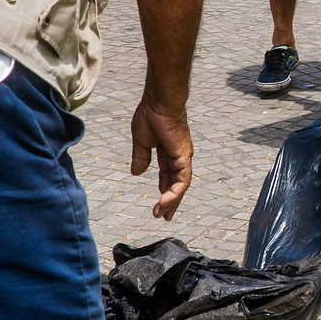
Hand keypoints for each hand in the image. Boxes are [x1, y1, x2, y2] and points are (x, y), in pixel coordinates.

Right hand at [130, 97, 193, 219]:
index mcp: (168, 152)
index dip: (163, 191)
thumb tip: (136, 173)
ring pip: (180, 186)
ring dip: (171, 201)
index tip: (158, 205)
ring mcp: (183, 157)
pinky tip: (164, 202)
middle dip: (170, 201)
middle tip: (164, 217)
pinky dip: (174, 192)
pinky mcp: (184, 157)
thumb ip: (140, 157)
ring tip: (162, 214)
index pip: (167, 176)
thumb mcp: (141, 141)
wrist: (159, 103)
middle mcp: (178, 157)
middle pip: (176, 184)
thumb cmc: (151, 115)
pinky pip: (182, 180)